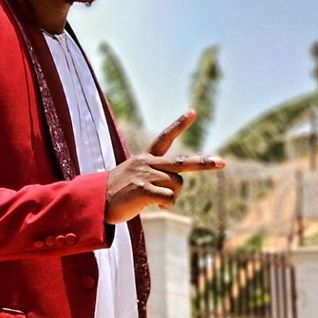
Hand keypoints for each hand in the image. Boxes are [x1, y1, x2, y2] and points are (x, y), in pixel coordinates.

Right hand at [105, 110, 225, 224]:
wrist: (94, 203)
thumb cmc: (115, 194)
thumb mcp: (134, 179)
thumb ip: (155, 178)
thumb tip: (173, 190)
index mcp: (145, 158)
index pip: (164, 137)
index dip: (179, 125)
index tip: (193, 112)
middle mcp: (148, 163)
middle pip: (182, 163)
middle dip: (204, 163)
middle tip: (222, 162)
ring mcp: (146, 175)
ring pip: (177, 185)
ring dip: (173, 196)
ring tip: (157, 201)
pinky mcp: (143, 190)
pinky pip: (169, 197)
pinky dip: (166, 203)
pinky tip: (154, 205)